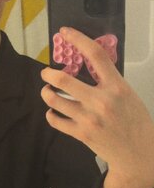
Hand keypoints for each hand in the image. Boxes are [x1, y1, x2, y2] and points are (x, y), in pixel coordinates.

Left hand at [40, 27, 153, 187]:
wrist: (141, 156)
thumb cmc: (135, 120)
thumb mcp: (126, 93)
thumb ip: (107, 78)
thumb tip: (85, 61)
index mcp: (116, 87)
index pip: (95, 55)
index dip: (78, 39)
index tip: (65, 31)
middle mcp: (101, 101)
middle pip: (63, 80)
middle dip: (48, 74)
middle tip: (46, 73)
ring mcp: (89, 119)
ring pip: (53, 99)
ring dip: (46, 92)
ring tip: (48, 91)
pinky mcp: (81, 134)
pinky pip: (54, 120)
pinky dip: (50, 113)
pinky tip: (54, 111)